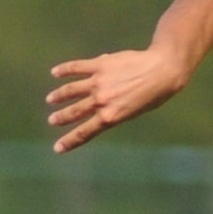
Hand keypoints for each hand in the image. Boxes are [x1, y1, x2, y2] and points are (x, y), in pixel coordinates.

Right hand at [46, 46, 185, 153]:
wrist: (162, 71)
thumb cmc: (153, 95)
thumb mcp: (133, 111)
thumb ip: (113, 108)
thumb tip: (97, 99)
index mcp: (110, 117)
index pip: (84, 132)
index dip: (69, 141)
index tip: (57, 148)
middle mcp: (101, 101)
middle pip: (74, 112)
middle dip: (61, 118)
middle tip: (52, 121)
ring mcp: (98, 82)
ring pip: (71, 91)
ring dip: (59, 96)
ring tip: (51, 99)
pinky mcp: (99, 65)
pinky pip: (76, 68)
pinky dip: (64, 70)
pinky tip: (55, 73)